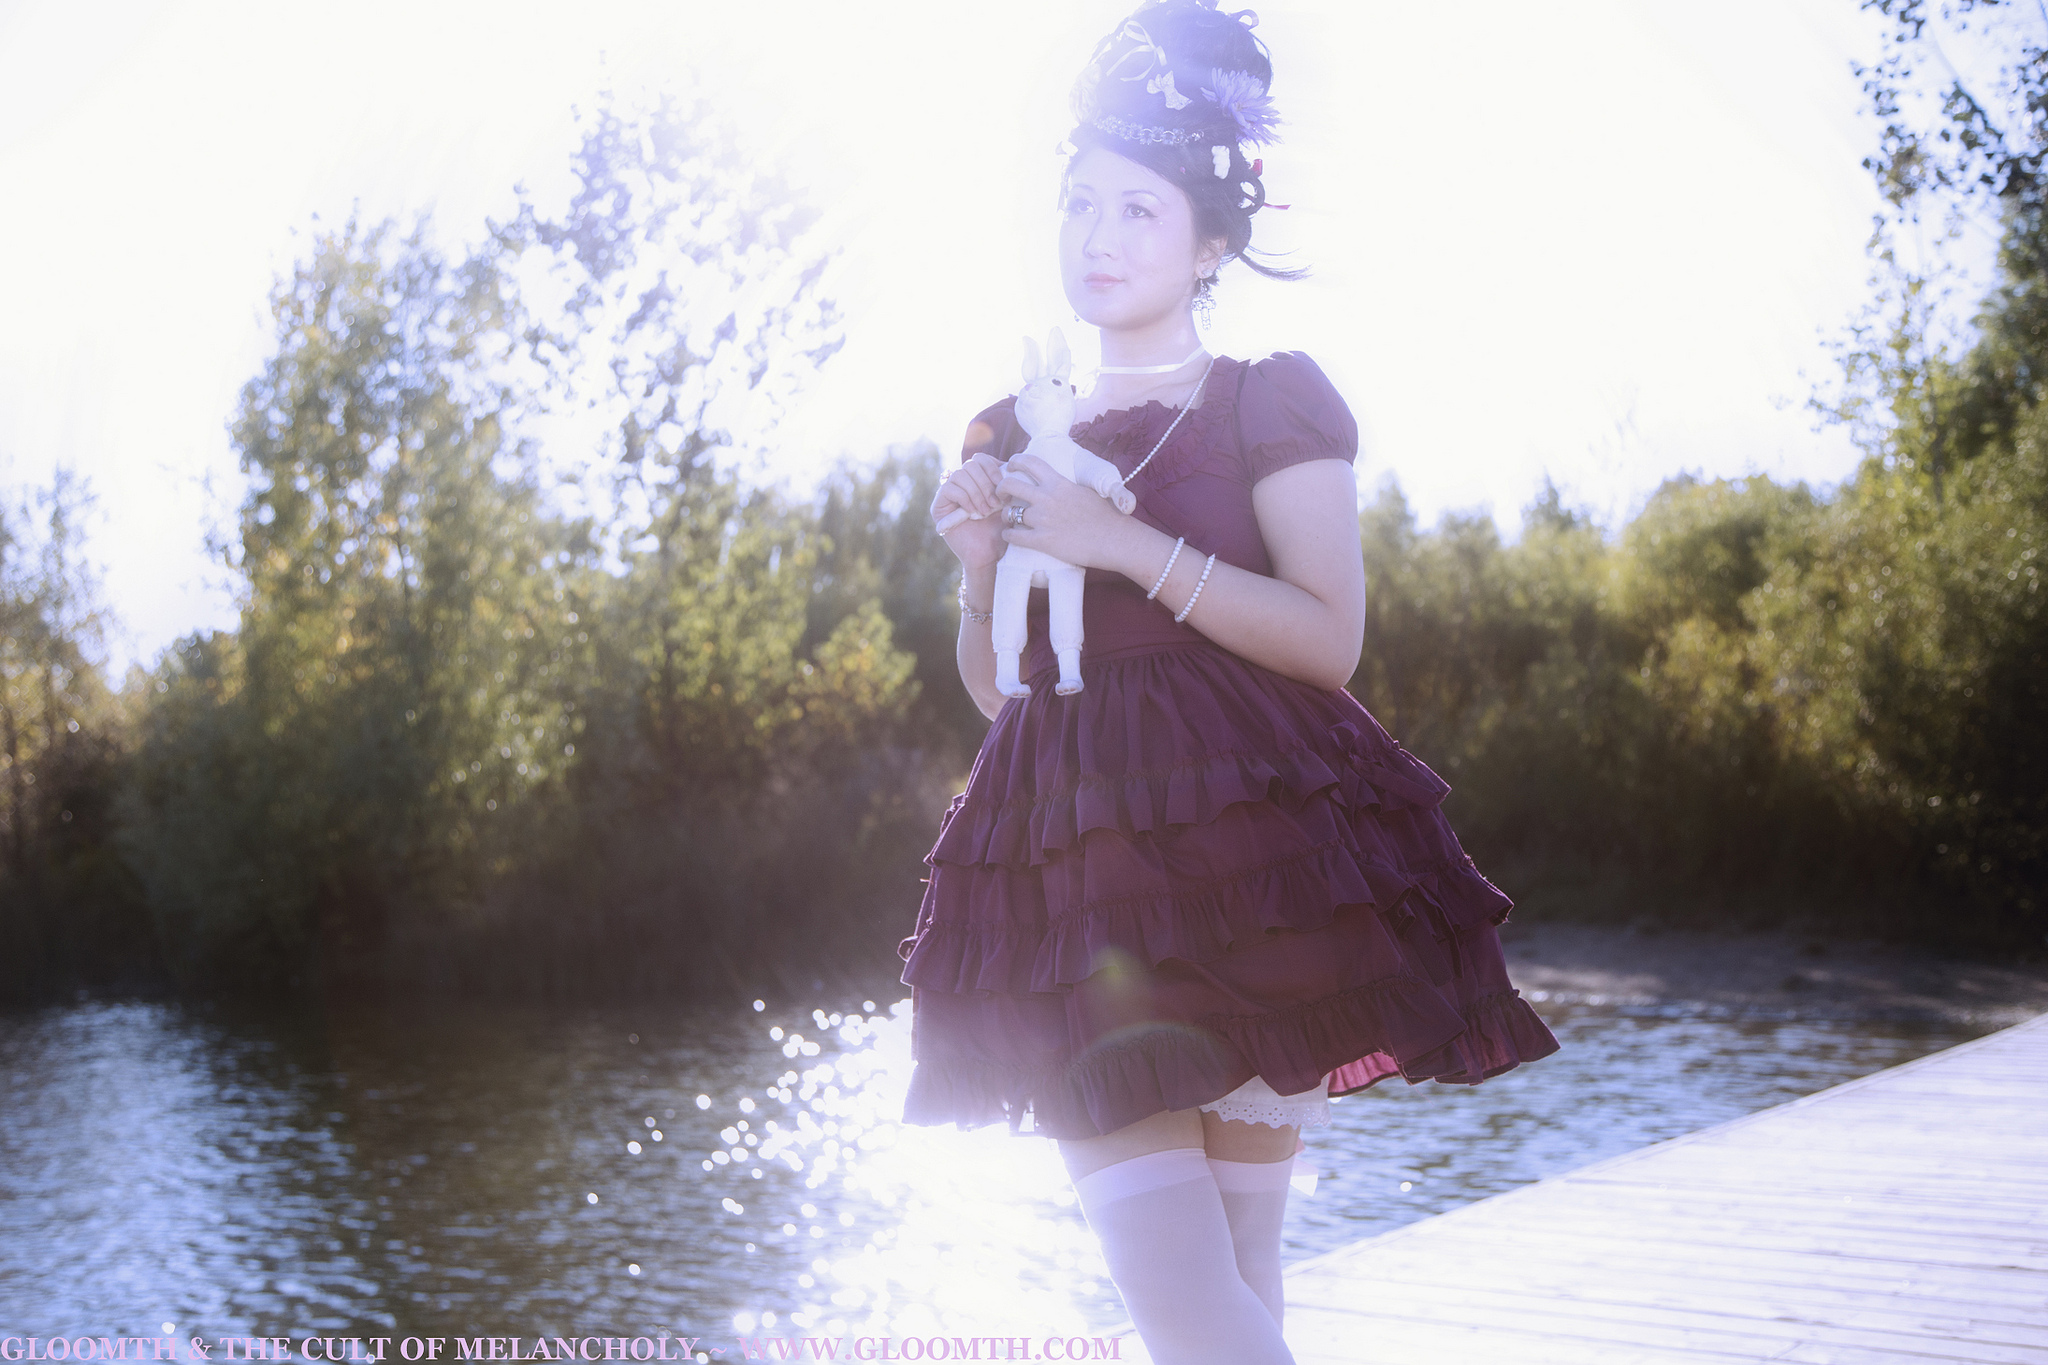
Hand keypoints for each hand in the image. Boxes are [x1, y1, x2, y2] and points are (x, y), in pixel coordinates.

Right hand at [931, 452, 1009, 568]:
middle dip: (986, 483)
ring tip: (986, 511)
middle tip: (995, 504)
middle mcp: (962, 484)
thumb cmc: (1000, 531)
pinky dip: (965, 498)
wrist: (989, 556)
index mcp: (978, 480)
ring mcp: (948, 494)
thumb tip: (1008, 464)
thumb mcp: (1007, 503)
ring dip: (976, 492)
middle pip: (971, 464)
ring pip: (960, 475)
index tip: (1004, 486)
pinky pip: (949, 488)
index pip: (981, 458)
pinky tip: (973, 512)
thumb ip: (1004, 483)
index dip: (992, 468)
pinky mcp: (939, 506)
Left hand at [994, 453, 1143, 572]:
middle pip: (1010, 485)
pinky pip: (1013, 536)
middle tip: (1001, 494)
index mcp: (1059, 483)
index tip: (1011, 465)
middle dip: (1000, 488)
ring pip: (1009, 512)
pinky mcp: (1042, 541)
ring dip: (1005, 515)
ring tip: (1009, 519)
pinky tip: (1010, 536)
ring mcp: (1043, 519)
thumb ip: (1067, 487)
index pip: (1030, 462)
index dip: (1016, 461)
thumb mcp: (1086, 492)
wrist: (1115, 540)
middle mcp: (1047, 498)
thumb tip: (1060, 484)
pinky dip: (1008, 535)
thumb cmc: (1106, 517)